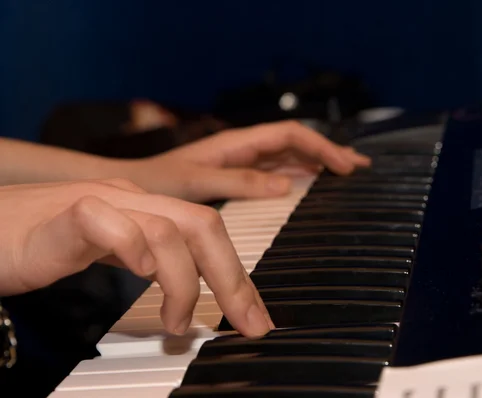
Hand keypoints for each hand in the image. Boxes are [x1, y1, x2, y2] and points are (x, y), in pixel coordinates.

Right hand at [0, 179, 271, 336]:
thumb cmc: (38, 244)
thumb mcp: (109, 253)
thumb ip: (149, 263)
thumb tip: (188, 296)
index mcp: (144, 207)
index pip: (207, 232)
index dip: (238, 275)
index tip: (255, 316)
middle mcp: (130, 199)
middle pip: (203, 225)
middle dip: (234, 279)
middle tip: (247, 323)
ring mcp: (99, 203)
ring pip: (167, 229)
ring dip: (184, 284)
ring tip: (177, 322)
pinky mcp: (63, 216)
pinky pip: (108, 223)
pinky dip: (132, 249)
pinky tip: (138, 275)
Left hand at [125, 120, 370, 201]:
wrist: (135, 188)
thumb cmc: (159, 182)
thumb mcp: (198, 182)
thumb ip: (239, 182)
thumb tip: (285, 186)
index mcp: (238, 143)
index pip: (290, 135)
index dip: (320, 147)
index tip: (344, 166)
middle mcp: (245, 149)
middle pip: (296, 143)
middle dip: (328, 152)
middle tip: (358, 167)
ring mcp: (243, 162)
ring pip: (289, 156)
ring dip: (318, 162)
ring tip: (346, 172)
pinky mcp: (238, 176)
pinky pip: (277, 171)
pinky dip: (299, 175)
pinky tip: (311, 183)